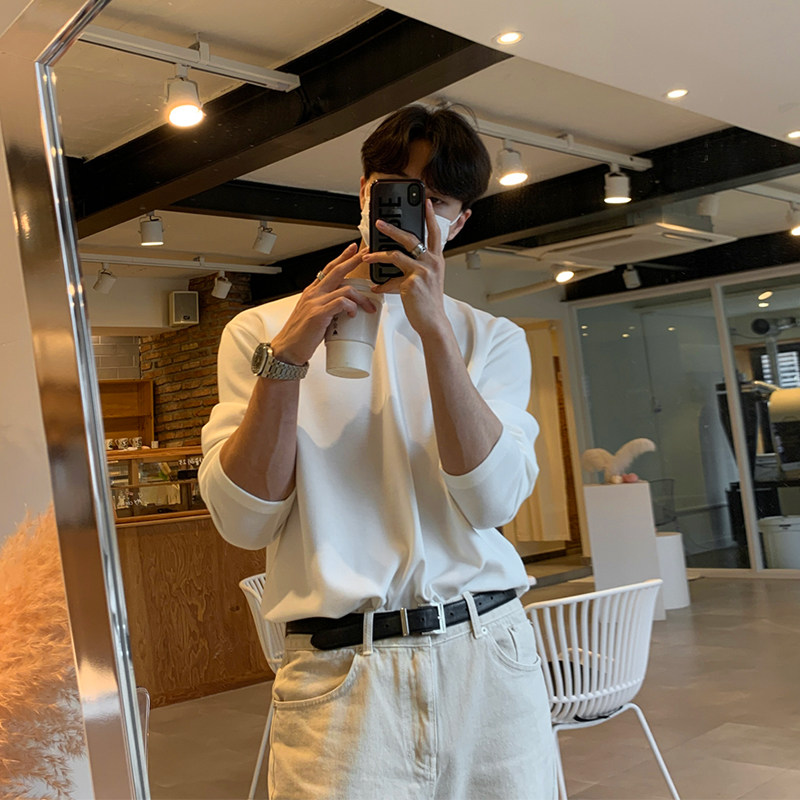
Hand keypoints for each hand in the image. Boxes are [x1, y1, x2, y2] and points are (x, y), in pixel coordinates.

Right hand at [270, 243, 376, 364]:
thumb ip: (327, 306)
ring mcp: (315, 302)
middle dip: (354, 260)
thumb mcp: (314, 314)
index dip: (342, 258)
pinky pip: (341, 303)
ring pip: (345, 289)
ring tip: (368, 307)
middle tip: (367, 254)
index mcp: (312, 292)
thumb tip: (345, 307)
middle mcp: (313, 294)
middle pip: (337, 271)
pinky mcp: (318, 314)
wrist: (287, 349)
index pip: (328, 269)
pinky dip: (351, 307)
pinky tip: (352, 314)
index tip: (353, 250)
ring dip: (361, 298)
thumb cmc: (301, 335)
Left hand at [361, 199, 448, 337]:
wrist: (433, 322)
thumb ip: (417, 268)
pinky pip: (391, 279)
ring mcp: (423, 272)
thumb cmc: (429, 303)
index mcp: (436, 260)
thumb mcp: (428, 281)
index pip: (435, 233)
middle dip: (392, 229)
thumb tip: (399, 262)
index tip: (426, 203)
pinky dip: (382, 284)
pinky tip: (376, 287)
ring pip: (395, 255)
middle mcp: (431, 263)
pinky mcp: (413, 283)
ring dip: (377, 255)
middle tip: (378, 223)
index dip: (430, 217)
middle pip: (410, 238)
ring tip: (367, 256)